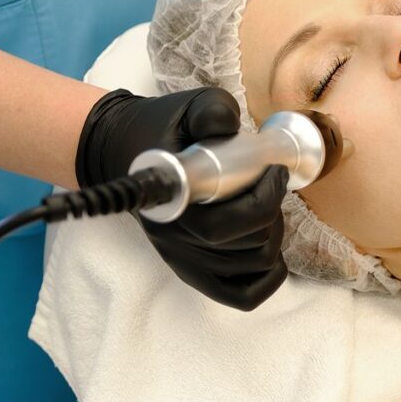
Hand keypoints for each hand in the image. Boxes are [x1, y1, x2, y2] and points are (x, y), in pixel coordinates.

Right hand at [76, 88, 288, 309]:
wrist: (127, 151)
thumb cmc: (165, 130)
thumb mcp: (190, 107)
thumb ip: (212, 111)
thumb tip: (224, 128)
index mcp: (171, 202)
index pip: (222, 225)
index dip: (261, 199)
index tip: (273, 170)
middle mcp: (175, 239)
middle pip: (250, 244)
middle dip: (272, 210)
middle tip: (269, 182)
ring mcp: (185, 259)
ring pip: (255, 264)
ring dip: (273, 234)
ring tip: (263, 204)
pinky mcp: (196, 272)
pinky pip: (244, 294)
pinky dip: (268, 275)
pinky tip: (265, 243)